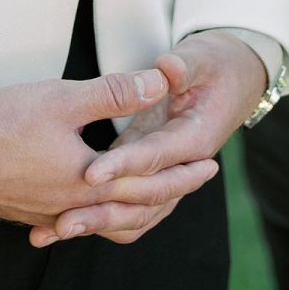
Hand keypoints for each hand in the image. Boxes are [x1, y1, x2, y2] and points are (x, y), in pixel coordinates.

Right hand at [0, 65, 216, 238]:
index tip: (211, 165)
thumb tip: (159, 82)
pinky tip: (94, 206)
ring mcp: (49, 215)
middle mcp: (74, 207)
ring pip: (105, 222)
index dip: (183, 172)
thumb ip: (113, 93)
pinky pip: (77, 222)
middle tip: (197, 181)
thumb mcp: (63, 99)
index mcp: (90, 182)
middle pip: (134, 208)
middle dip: (169, 192)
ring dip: (136, 209)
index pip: (150, 182)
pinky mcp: (27, 213)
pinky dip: (100, 216)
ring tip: (153, 197)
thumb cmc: (0, 123)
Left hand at [31, 33, 266, 248]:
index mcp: (195, 139)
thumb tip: (166, 69)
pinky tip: (64, 220)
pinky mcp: (148, 172)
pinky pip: (126, 203)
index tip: (88, 173)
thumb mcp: (201, 59)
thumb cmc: (215, 66)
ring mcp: (166, 173)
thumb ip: (183, 67)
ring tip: (55, 230)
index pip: (155, 157)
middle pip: (142, 198)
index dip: (122, 165)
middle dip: (101, 211)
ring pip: (134, 212)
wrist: (233, 79)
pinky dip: (99, 215)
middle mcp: (183, 166)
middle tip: (61, 222)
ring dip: (96, 222)